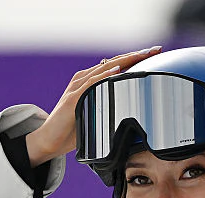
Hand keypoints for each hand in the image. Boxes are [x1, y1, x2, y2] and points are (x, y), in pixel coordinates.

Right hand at [26, 46, 162, 165]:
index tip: (153, 54)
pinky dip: (104, 76)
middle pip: (113, 62)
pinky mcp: (72, 98)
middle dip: (135, 55)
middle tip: (155, 50)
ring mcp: (77, 87)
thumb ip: (108, 108)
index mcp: (89, 82)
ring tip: (142, 54)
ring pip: (105, 68)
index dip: (134, 58)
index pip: (115, 66)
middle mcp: (83, 80)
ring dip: (125, 60)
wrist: (49, 140)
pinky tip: (117, 70)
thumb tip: (131, 112)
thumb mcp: (95, 115)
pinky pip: (91, 83)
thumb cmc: (72, 130)